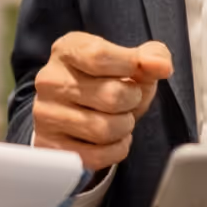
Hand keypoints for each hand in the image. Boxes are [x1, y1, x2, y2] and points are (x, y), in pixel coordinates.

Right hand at [29, 32, 174, 173]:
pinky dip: (115, 150)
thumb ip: (151, 56)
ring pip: (103, 129)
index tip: (139, 71)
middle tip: (129, 100)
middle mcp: (50, 80)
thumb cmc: (104, 81)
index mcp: (67, 50)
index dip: (130, 66)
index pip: (100, 56)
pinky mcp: (50, 145)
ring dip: (124, 127)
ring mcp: (46, 114)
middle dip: (132, 101)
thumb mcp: (128, 62)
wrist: (72, 110)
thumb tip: (160, 66)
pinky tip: (112, 139)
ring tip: (120, 119)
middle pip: (110, 96)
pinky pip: (95, 156)